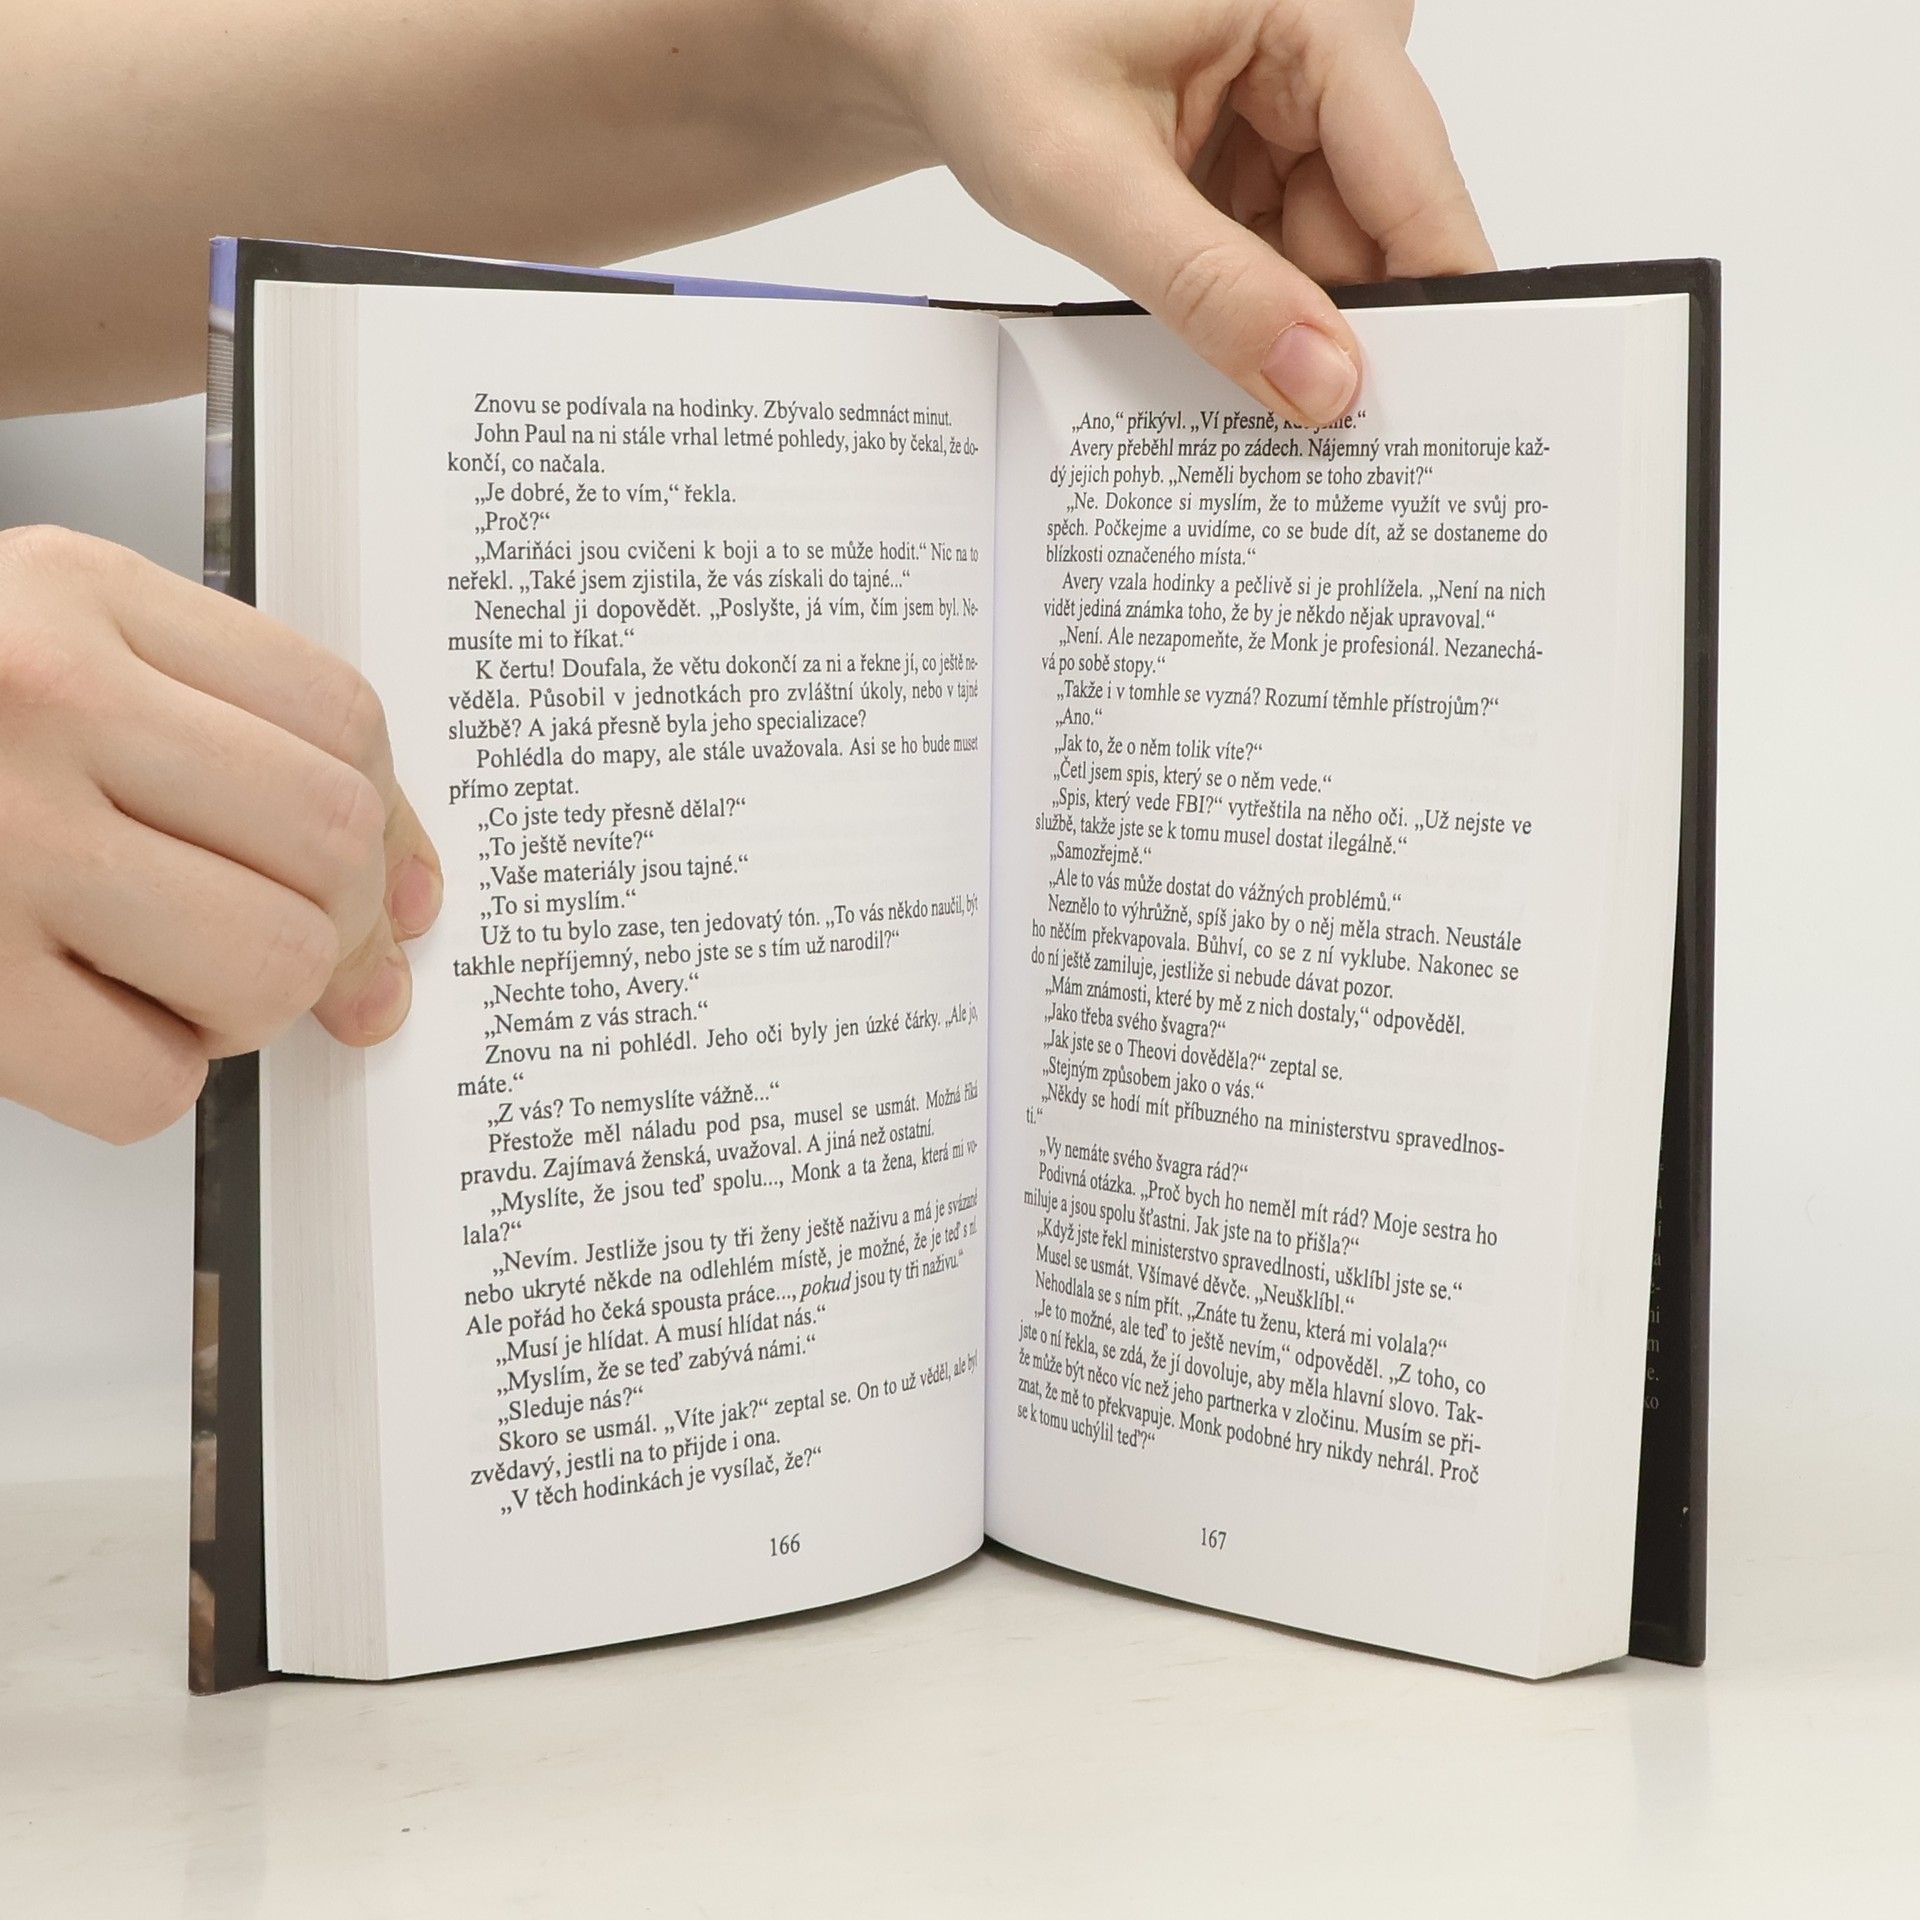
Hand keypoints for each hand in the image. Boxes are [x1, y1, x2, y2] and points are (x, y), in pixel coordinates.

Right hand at [0, 526, 439, 1142]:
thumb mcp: (54, 658)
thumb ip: (227, 743)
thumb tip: (402, 911)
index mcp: (75, 595)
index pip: (340, 718)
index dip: (390, 832)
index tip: (388, 900)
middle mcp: (34, 694)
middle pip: (328, 843)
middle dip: (330, 931)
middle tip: (271, 955)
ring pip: (265, 963)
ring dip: (239, 1006)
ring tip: (155, 979)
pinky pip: (149, 1079)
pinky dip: (145, 1081)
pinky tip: (81, 1028)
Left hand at [827, 0, 1492, 424]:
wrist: (934, 37)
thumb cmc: (990, 50)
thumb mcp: (1085, 177)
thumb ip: (1205, 284)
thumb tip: (1322, 384)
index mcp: (1317, 11)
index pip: (1416, 177)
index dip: (1438, 303)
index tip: (1445, 417)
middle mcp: (1332, 48)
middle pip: (1380, 228)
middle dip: (1344, 334)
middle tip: (1322, 449)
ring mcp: (1302, 105)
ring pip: (1334, 256)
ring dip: (1288, 330)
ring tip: (1243, 398)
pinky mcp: (1268, 153)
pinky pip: (1289, 255)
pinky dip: (1256, 312)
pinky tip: (1223, 352)